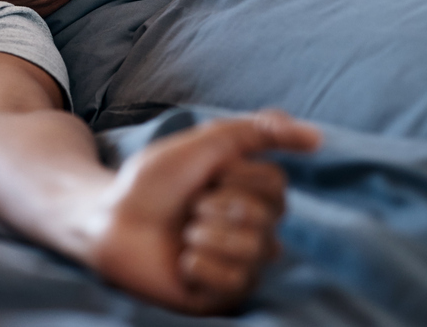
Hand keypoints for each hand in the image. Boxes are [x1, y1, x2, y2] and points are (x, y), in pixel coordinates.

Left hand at [85, 111, 320, 314]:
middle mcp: (253, 230)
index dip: (237, 175)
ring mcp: (240, 264)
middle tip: (190, 206)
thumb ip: (256, 132)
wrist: (109, 218)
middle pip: (268, 217)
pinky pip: (234, 281)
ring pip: (254, 250)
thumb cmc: (153, 181)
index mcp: (252, 194)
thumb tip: (317, 137)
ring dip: (207, 233)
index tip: (205, 174)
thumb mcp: (202, 143)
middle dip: (219, 204)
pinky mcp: (222, 295)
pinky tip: (182, 260)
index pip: (277, 184)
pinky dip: (200, 264)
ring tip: (183, 233)